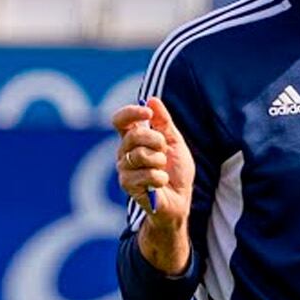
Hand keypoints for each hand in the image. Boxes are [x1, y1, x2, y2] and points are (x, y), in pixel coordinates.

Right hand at [111, 97, 194, 231]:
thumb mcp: (175, 142)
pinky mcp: (128, 185)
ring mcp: (124, 169)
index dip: (131, 113)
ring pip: (140, 155)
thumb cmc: (176, 172)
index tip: (147, 112)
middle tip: (164, 150)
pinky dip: (161, 178)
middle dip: (156, 140)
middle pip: (133, 136)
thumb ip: (163, 122)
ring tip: (163, 170)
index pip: (120, 121)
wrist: (179, 200)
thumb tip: (152, 99)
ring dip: (160, 161)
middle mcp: (124, 153)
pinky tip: (161, 183)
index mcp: (133, 140)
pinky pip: (146, 174)